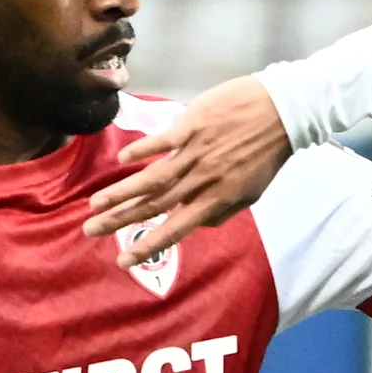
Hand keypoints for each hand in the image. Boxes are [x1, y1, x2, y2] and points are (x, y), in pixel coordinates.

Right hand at [82, 75, 288, 262]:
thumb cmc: (267, 154)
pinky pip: (162, 141)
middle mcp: (200, 181)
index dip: (148, 246)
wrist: (281, 112)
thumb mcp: (251, 193)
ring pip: (152, 178)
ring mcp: (194, 153)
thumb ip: (223, 211)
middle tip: (90, 231)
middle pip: (153, 205)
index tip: (123, 260)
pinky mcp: (191, 127)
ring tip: (95, 204)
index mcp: (215, 199)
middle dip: (120, 221)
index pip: (175, 229)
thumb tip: (198, 223)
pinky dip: (142, 150)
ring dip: (121, 192)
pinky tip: (122, 160)